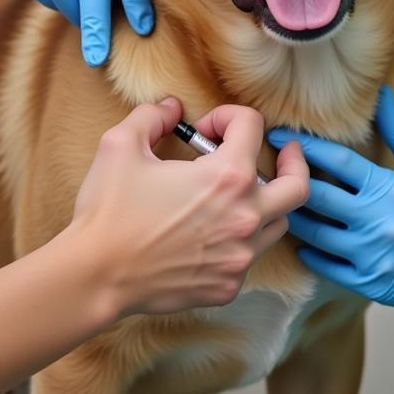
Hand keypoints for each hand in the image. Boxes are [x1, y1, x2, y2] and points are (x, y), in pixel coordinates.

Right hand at [73, 98, 309, 315]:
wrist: (95, 276)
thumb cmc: (110, 210)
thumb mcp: (121, 144)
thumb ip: (153, 115)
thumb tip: (173, 108)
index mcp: (228, 177)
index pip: (253, 126)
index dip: (227, 116)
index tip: (202, 130)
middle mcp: (246, 217)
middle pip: (298, 185)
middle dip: (295, 162)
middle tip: (283, 152)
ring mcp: (240, 256)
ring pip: (278, 224)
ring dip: (265, 202)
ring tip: (240, 194)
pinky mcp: (228, 285)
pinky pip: (249, 256)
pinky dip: (239, 239)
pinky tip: (212, 233)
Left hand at [267, 87, 393, 349]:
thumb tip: (381, 94)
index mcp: (390, 189)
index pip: (336, 162)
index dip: (304, 147)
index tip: (278, 136)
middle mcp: (377, 222)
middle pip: (317, 198)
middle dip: (289, 181)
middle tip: (267, 170)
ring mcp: (372, 256)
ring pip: (315, 235)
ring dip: (295, 218)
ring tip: (280, 204)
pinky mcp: (371, 284)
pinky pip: (326, 268)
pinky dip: (310, 254)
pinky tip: (303, 242)